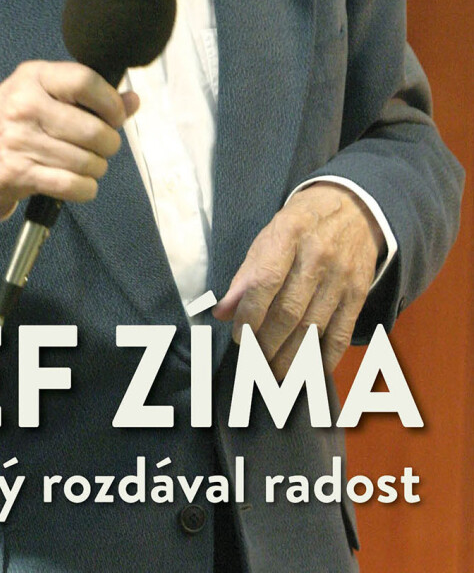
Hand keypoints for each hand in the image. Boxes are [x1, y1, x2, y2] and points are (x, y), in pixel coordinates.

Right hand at [0, 60, 138, 222]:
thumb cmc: (14, 118)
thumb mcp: (43, 92)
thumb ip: (89, 94)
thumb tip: (133, 101)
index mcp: (34, 77)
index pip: (85, 82)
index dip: (111, 103)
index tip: (115, 116)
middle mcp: (26, 106)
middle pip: (93, 129)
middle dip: (109, 143)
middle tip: (103, 145)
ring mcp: (21, 141)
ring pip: (87, 161)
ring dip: (96, 167)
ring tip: (88, 163)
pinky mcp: (21, 173)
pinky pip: (72, 185)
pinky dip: (85, 188)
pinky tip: (80, 182)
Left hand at [213, 183, 384, 377]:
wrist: (355, 208)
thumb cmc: (302, 224)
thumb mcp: (270, 235)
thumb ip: (247, 274)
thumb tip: (222, 311)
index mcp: (289, 234)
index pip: (265, 281)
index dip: (249, 314)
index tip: (238, 336)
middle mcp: (318, 255)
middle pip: (289, 311)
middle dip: (267, 343)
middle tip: (253, 361)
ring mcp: (342, 276)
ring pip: (313, 329)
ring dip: (290, 358)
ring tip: (273, 372)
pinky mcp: (359, 293)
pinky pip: (340, 334)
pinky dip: (323, 359)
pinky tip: (307, 372)